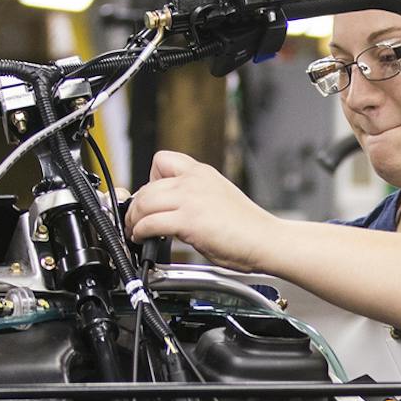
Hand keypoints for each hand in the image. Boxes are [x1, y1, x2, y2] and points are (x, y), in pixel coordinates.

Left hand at [125, 151, 280, 270]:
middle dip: (136, 205)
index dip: (150, 180)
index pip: (162, 161)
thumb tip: (174, 211)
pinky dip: (140, 232)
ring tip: (134, 230)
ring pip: (144, 202)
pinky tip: (142, 238)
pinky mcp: (189, 220)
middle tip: (134, 219)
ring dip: (133, 219)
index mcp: (202, 173)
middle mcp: (194, 181)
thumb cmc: (249, 227)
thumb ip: (195, 198)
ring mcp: (190, 199)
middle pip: (147, 186)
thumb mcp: (218, 198)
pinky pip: (150, 223)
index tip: (150, 197)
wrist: (266, 239)